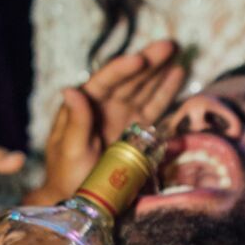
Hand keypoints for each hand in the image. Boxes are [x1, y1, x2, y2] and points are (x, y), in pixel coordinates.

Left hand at [33, 39, 185, 203]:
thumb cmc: (67, 175)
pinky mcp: (137, 131)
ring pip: (143, 88)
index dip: (122, 69)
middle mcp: (104, 106)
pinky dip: (165, 91)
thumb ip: (75, 121)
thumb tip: (71, 89)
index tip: (139, 59)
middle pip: (129, 79)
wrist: (78, 199)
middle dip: (148, 61)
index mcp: (84, 106)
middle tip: (169, 45)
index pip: (105, 81)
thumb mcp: (70, 150)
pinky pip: (153, 107)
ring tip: (176, 52)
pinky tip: (177, 74)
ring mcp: (121, 117)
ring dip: (159, 70)